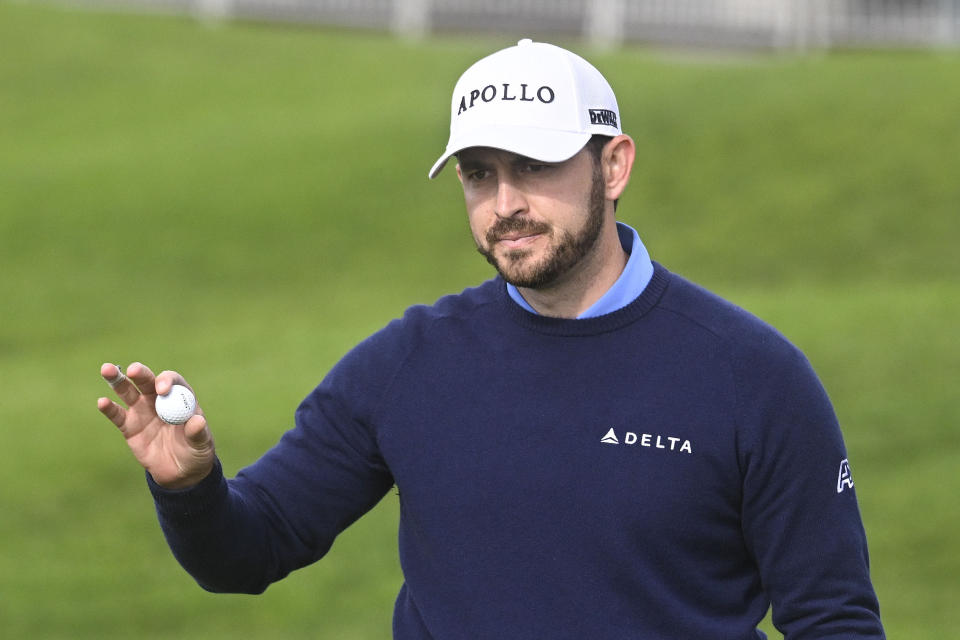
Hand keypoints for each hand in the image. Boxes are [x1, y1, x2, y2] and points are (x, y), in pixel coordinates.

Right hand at [97, 362, 214, 488]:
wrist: (180, 471)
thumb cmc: (196, 451)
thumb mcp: (201, 444)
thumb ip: (198, 432)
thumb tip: (197, 421)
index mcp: (180, 397)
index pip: (172, 381)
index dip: (166, 381)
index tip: (162, 390)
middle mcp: (159, 399)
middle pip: (148, 381)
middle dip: (140, 373)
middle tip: (133, 370)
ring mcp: (142, 411)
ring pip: (128, 391)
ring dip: (117, 380)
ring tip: (107, 369)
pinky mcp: (129, 426)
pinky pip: (117, 415)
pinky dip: (109, 408)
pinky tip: (102, 402)